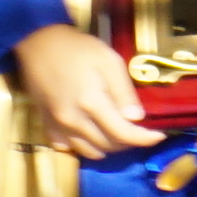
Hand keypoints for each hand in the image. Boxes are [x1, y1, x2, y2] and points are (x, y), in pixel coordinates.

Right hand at [11, 23, 162, 165]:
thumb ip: (123, 91)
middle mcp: (74, 120)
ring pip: (90, 152)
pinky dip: (85, 146)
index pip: (123, 134)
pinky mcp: (47, 125)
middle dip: (128, 141)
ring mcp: (58, 126)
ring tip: (117, 131)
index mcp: (92, 102)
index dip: (144, 139)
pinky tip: (91, 133)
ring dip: (108, 147)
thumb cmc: (78, 48)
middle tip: (137, 128)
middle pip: (108, 146)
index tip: (158, 136)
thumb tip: (136, 118)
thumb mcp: (109, 60)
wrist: (39, 44)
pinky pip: (69, 149)